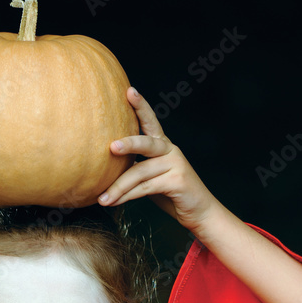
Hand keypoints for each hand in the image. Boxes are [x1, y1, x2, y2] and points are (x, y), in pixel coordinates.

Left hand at [98, 88, 217, 231]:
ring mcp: (176, 164)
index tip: (129, 90)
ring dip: (119, 187)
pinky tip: (114, 202)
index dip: (141, 106)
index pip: (150, 121)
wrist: (200, 212)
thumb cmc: (170, 194)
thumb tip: (104, 168)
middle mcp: (170, 150)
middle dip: (129, 144)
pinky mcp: (177, 181)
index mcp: (162, 145)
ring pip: (141, 172)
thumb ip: (135, 168)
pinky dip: (128, 196)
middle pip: (146, 143)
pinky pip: (146, 187)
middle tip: (111, 147)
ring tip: (101, 198)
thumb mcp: (151, 177)